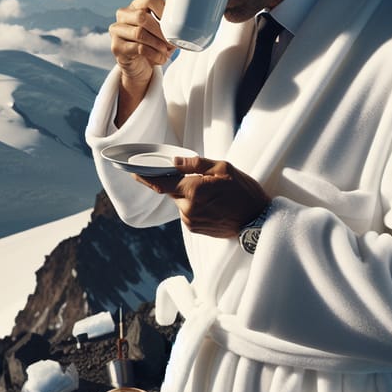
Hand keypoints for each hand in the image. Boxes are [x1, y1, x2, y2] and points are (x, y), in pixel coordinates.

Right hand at [109, 0, 174, 124]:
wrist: (140, 67)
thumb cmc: (155, 45)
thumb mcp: (164, 32)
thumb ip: (174, 23)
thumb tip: (198, 20)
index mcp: (136, 5)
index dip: (163, 8)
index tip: (174, 21)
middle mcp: (123, 15)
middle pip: (142, 17)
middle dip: (161, 30)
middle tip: (172, 42)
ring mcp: (117, 30)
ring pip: (139, 33)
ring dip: (158, 44)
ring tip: (167, 51)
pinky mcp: (116, 47)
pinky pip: (138, 49)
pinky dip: (154, 55)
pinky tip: (161, 59)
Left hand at [135, 156, 269, 237]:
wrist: (258, 220)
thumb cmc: (244, 191)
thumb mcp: (223, 168)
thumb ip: (195, 164)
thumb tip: (174, 162)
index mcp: (193, 191)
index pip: (160, 184)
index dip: (145, 177)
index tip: (133, 172)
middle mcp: (188, 209)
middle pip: (172, 192)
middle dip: (178, 183)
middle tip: (196, 177)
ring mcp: (191, 221)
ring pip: (180, 202)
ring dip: (188, 194)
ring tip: (212, 192)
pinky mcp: (195, 229)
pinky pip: (187, 212)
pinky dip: (194, 205)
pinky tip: (212, 203)